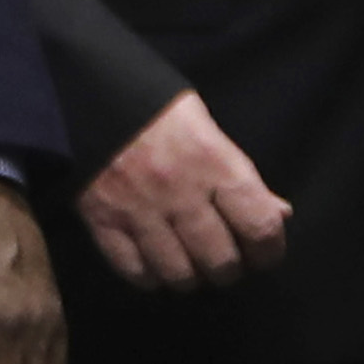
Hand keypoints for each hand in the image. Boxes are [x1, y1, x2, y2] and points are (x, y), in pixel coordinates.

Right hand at [73, 89, 289, 292]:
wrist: (84, 88)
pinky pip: (136, 272)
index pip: (259, 226)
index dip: (270, 250)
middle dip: (230, 268)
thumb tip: (278, 213)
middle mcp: (180, 192)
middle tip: (226, 260)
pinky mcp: (103, 221)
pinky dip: (150, 276)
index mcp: (213, 161)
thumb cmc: (154, 105)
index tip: (265, 253)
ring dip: (191, 276)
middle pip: (221, 261)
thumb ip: (241, 176)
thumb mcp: (206, 126)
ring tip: (191, 264)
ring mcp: (139, 211)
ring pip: (180, 275)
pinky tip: (155, 262)